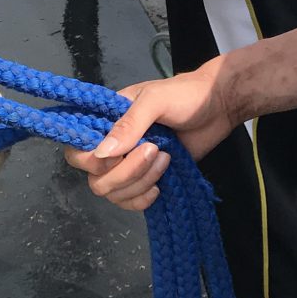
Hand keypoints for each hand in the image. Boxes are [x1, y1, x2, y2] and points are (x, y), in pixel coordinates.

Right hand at [64, 57, 236, 209]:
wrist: (218, 107)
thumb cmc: (184, 95)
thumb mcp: (154, 100)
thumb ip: (128, 124)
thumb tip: (101, 153)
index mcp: (106, 121)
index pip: (79, 150)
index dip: (93, 160)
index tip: (120, 153)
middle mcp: (113, 145)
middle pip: (97, 178)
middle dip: (125, 172)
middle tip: (154, 150)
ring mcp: (130, 165)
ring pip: (114, 193)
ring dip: (140, 182)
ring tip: (165, 159)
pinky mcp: (147, 180)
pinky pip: (131, 202)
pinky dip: (142, 200)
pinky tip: (159, 187)